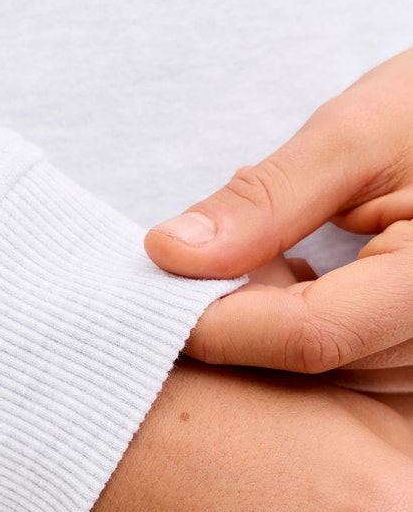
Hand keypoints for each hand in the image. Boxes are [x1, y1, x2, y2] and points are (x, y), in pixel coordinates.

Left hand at [143, 49, 412, 374]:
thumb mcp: (358, 135)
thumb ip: (266, 201)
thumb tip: (168, 253)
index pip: (312, 336)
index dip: (219, 323)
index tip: (153, 293)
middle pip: (315, 366)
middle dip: (239, 322)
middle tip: (195, 266)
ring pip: (326, 376)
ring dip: (268, 325)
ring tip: (263, 254)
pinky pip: (347, 364)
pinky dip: (299, 327)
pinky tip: (292, 275)